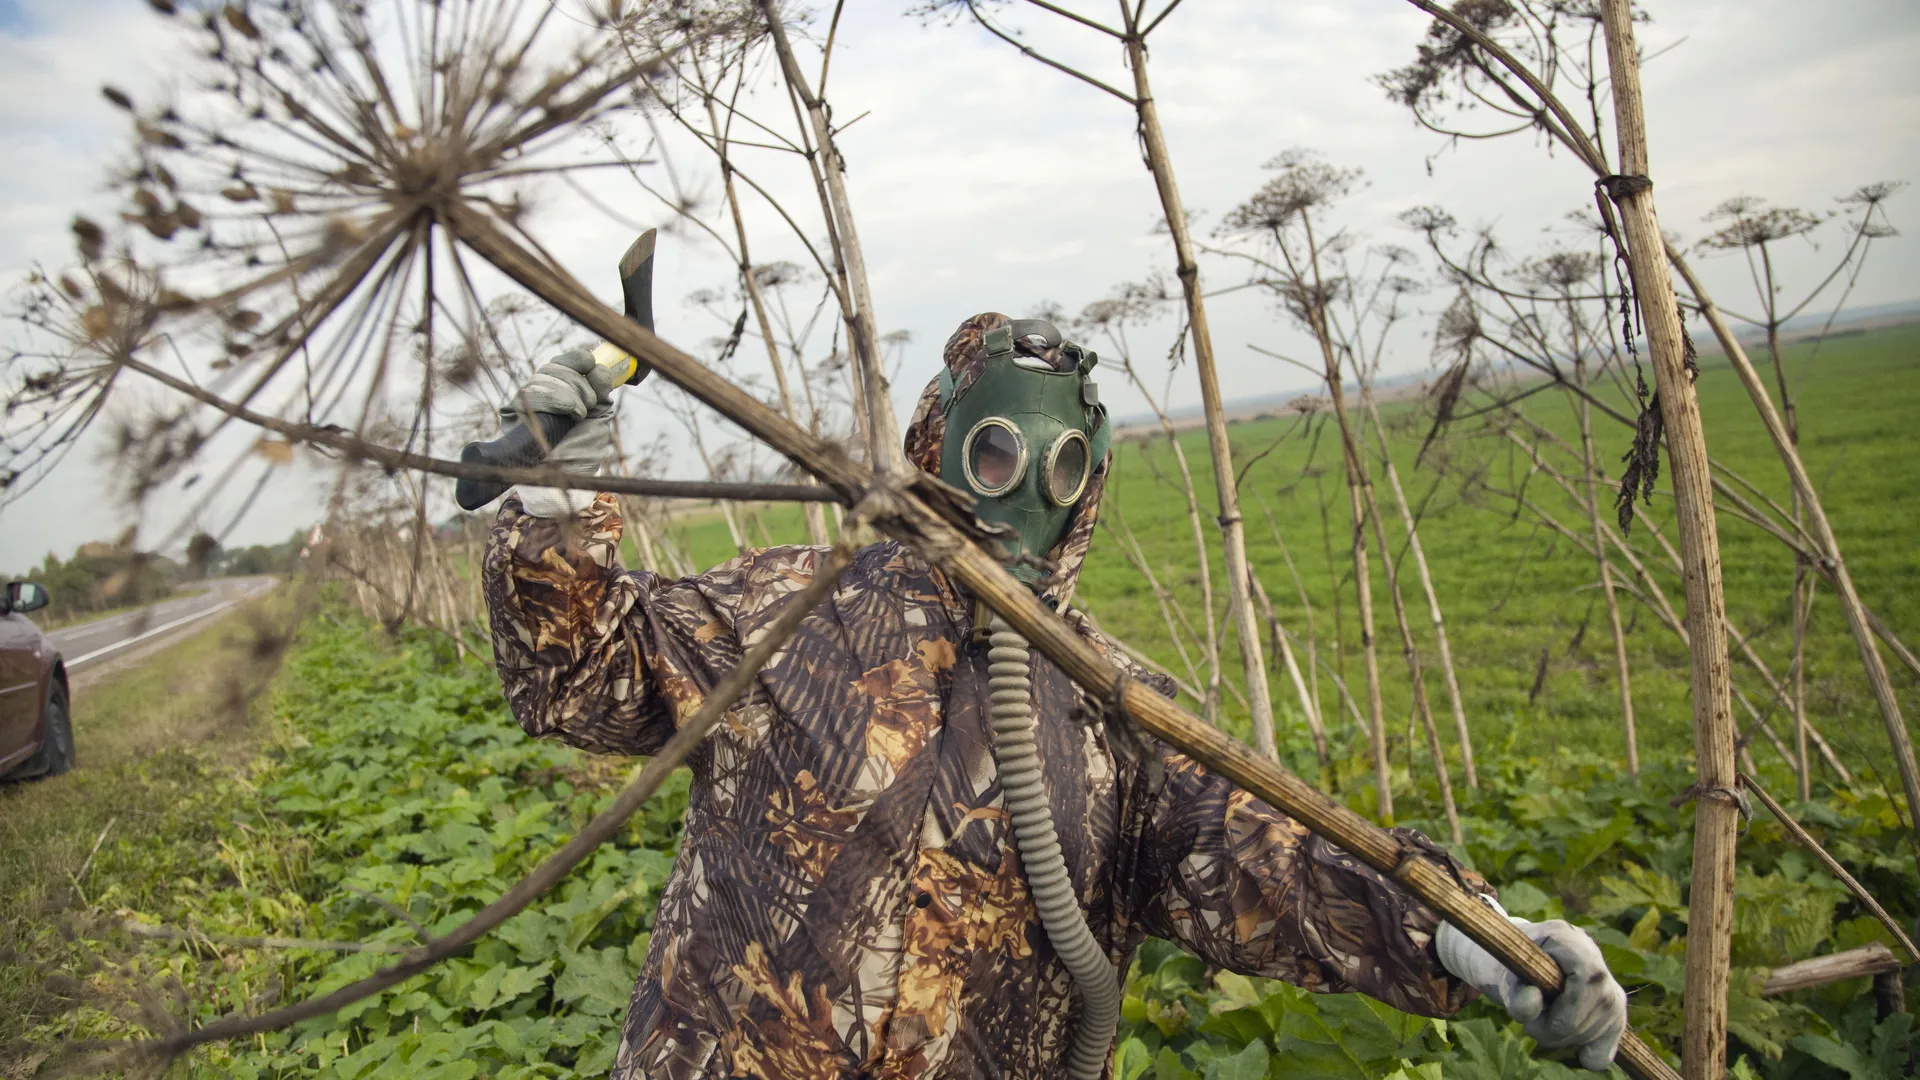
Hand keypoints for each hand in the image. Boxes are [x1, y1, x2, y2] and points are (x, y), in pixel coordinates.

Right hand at [504, 347, 619, 517]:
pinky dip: (554, 398)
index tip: (592, 365)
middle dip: (579, 382)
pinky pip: (530, 393)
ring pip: (544, 377)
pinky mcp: (511, 412)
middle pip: (554, 367)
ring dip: (570, 392)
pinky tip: (568, 412)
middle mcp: (539, 392)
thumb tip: (600, 366)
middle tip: (589, 404)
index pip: (563, 361)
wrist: (565, 479)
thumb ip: (599, 391)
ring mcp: (524, 402)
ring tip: (579, 414)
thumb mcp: (597, 416)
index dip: (578, 359)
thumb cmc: (581, 450)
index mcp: (560, 389)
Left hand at [1436, 903, 1627, 1071]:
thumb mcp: (1507, 979)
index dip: (1558, 1011)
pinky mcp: (1617, 1012)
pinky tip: (1570, 1042)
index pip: (1585, 982)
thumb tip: (1533, 1003)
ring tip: (1545, 1021)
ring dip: (1564, 1038)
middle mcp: (1599, 962)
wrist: (1524, 969)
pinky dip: (1588, 1054)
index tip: (1532, 1017)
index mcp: (1572, 940)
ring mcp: (1613, 989)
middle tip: (1531, 1023)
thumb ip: (1516, 994)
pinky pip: (1607, 1050)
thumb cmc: (1515, 972)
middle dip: (1554, 1030)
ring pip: (1598, 1032)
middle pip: (1590, 1013)